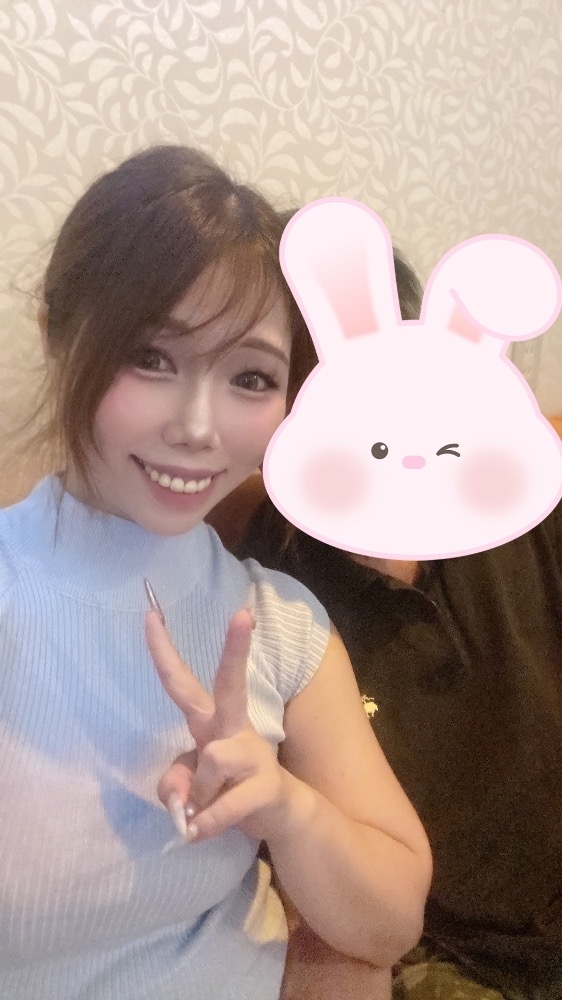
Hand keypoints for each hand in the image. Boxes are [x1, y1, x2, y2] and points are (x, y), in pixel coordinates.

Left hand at [145, 608, 289, 842]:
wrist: (281, 816)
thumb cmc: (229, 789)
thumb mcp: (191, 786)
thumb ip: (174, 784)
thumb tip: (181, 800)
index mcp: (212, 719)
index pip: (182, 682)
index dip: (163, 651)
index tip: (150, 614)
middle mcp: (234, 727)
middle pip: (231, 683)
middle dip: (236, 650)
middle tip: (243, 614)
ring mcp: (255, 753)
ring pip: (212, 760)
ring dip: (199, 795)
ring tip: (205, 808)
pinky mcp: (267, 785)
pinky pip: (222, 806)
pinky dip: (208, 823)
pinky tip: (205, 829)